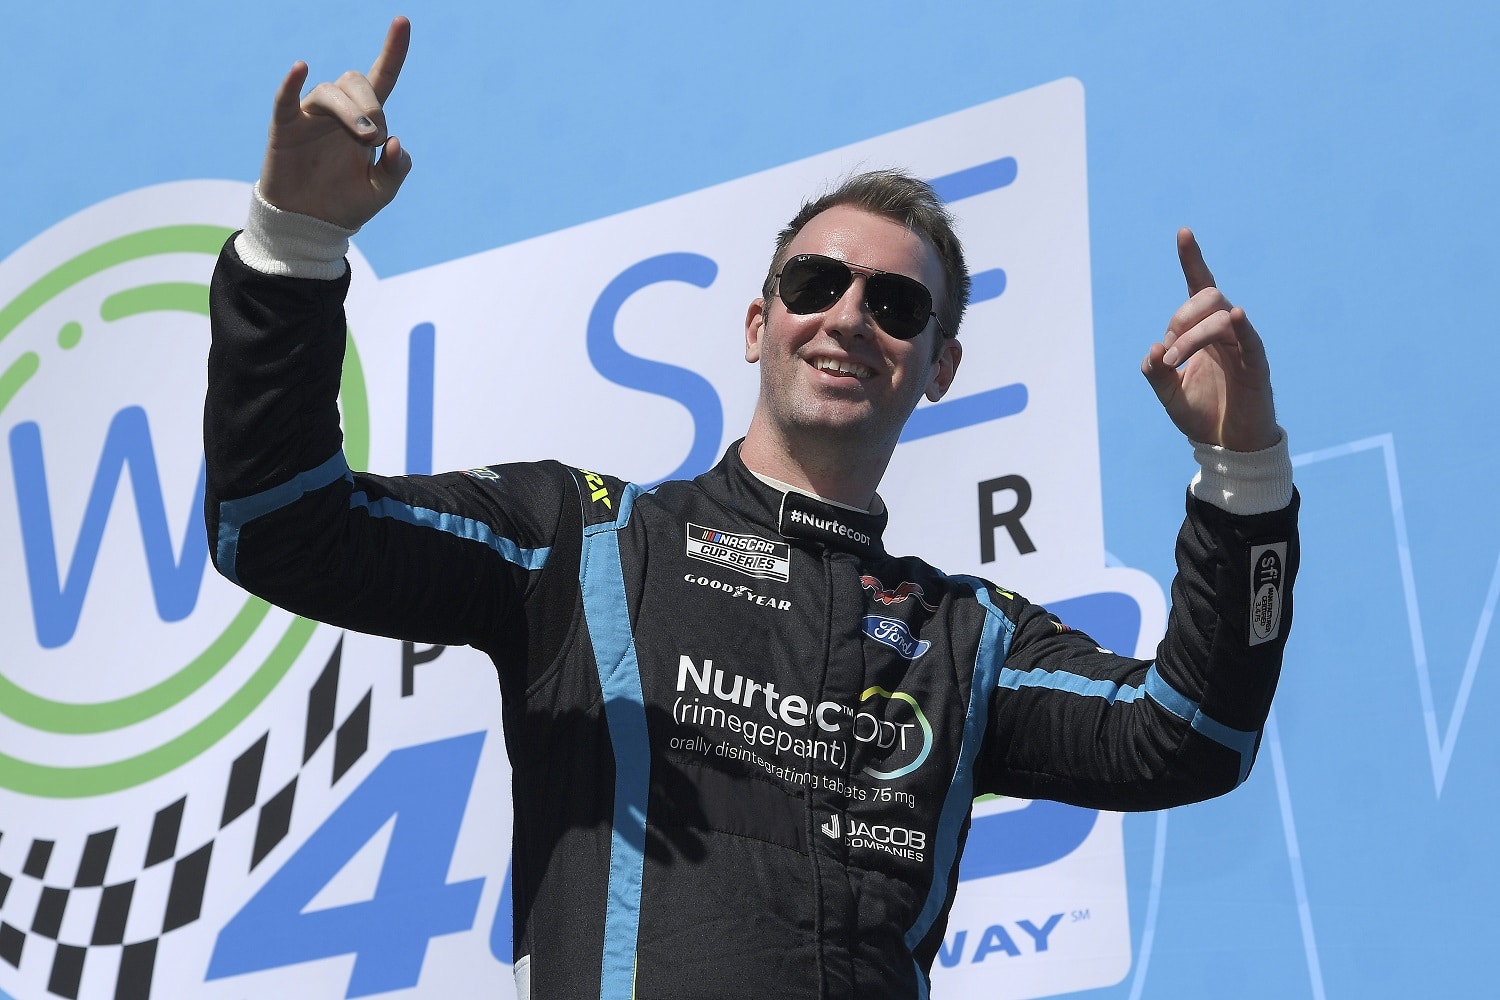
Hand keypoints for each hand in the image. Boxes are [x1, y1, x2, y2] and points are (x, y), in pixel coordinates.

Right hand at [258, 17, 412, 229]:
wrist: (311, 225)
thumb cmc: (345, 204)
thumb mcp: (380, 193)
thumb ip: (395, 170)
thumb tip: (395, 143)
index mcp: (364, 121)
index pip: (381, 78)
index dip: (393, 51)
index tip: (402, 21)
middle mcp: (337, 112)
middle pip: (355, 81)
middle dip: (372, 105)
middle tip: (376, 138)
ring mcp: (309, 116)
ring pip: (330, 93)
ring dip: (352, 111)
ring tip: (365, 138)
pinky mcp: (285, 127)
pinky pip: (285, 98)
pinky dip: (291, 82)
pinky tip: (300, 67)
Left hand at [1141, 229, 1278, 451]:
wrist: (1226, 445)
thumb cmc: (1201, 414)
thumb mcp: (1167, 394)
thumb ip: (1155, 371)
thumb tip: (1154, 348)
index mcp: (1202, 332)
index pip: (1199, 287)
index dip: (1192, 260)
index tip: (1183, 232)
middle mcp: (1223, 331)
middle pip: (1207, 297)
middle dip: (1180, 318)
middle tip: (1169, 352)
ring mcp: (1242, 344)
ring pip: (1219, 316)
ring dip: (1190, 336)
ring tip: (1176, 363)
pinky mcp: (1256, 363)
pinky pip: (1249, 337)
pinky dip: (1238, 325)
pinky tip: (1234, 317)